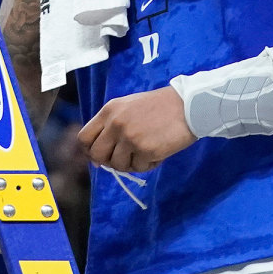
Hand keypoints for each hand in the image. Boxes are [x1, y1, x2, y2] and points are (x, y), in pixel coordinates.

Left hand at [78, 86, 196, 172]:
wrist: (188, 105)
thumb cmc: (159, 107)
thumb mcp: (128, 108)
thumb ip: (110, 127)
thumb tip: (96, 160)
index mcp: (109, 110)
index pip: (84, 138)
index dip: (90, 151)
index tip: (101, 156)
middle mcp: (116, 123)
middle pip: (97, 155)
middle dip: (109, 161)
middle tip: (125, 157)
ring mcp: (130, 137)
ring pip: (118, 165)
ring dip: (132, 163)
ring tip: (146, 150)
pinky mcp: (145, 150)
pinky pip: (139, 168)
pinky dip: (149, 163)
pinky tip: (159, 150)